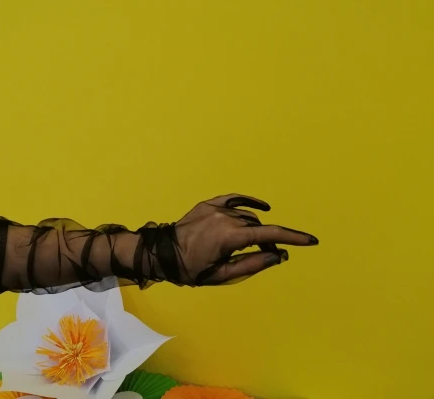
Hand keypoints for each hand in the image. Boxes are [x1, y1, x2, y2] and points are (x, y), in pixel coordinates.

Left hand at [174, 194, 317, 285]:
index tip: (311, 240)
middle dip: (269, 241)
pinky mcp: (208, 204)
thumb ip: (253, 264)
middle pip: (258, 227)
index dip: (293, 237)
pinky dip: (249, 203)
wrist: (162, 254)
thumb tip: (278, 255)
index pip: (269, 234)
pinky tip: (262, 208)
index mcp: (229, 236)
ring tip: (253, 243)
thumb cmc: (191, 269)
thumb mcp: (222, 275)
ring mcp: (216, 208)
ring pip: (247, 217)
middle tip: (270, 254)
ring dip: (256, 229)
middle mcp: (225, 217)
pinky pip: (234, 199)